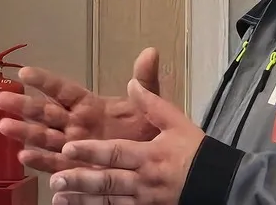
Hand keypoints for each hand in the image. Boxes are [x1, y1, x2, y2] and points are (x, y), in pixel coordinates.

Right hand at [0, 47, 162, 172]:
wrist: (152, 163)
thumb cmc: (146, 131)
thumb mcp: (147, 104)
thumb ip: (145, 81)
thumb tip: (150, 52)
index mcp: (88, 106)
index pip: (62, 90)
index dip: (44, 81)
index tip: (25, 72)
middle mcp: (75, 124)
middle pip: (45, 113)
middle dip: (23, 106)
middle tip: (1, 99)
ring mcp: (73, 146)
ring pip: (44, 138)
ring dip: (24, 132)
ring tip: (3, 126)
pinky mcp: (76, 168)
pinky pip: (55, 163)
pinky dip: (39, 161)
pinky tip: (24, 156)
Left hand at [48, 78, 204, 204]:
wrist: (220, 183)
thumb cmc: (196, 151)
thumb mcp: (178, 122)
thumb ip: (153, 104)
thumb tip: (132, 83)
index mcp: (150, 154)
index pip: (115, 153)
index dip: (92, 152)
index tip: (69, 149)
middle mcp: (144, 180)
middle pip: (108, 182)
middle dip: (80, 180)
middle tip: (56, 179)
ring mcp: (144, 201)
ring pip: (109, 202)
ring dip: (82, 200)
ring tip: (59, 196)